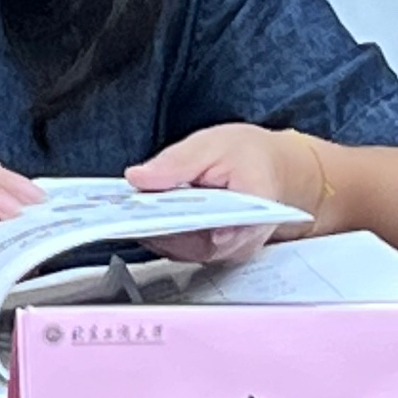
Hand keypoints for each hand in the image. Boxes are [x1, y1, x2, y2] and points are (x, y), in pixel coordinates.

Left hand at [124, 124, 327, 264]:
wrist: (274, 170)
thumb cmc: (252, 156)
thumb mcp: (214, 144)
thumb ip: (177, 162)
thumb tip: (139, 178)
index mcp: (251, 210)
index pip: (209, 228)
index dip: (173, 225)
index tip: (144, 216)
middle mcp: (239, 241)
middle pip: (187, 244)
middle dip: (154, 226)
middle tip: (124, 210)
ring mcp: (225, 251)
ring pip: (179, 249)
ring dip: (153, 230)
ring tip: (127, 210)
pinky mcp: (212, 252)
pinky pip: (180, 247)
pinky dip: (160, 231)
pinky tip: (143, 215)